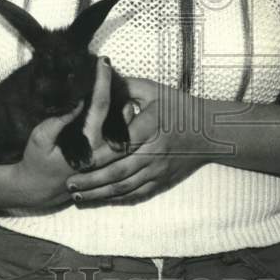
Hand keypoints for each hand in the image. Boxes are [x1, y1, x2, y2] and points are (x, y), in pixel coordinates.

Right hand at [0, 59, 126, 209]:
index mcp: (87, 144)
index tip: (103, 61)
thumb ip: (58, 121)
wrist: (39, 189)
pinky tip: (118, 102)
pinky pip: (123, 134)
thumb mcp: (40, 138)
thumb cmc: (36, 160)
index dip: (102, 81)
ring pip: (128, 124)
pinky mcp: (108, 158)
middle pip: (123, 113)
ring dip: (125, 102)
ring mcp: (109, 157)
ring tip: (117, 81)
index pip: (100, 105)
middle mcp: (104, 151)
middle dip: (121, 87)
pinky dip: (124, 116)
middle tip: (114, 68)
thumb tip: (77, 101)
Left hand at [66, 77, 209, 205]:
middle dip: (92, 180)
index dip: (97, 155)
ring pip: (125, 186)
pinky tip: (101, 199)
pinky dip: (117, 199)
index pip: (120, 144)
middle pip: (118, 171)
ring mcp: (158, 169)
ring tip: (78, 195)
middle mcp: (154, 151)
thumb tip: (100, 80)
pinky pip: (137, 193)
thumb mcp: (154, 91)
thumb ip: (126, 87)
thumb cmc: (179, 108)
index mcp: (150, 126)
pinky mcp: (162, 181)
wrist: (209, 132)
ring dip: (100, 193)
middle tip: (69, 183)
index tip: (76, 159)